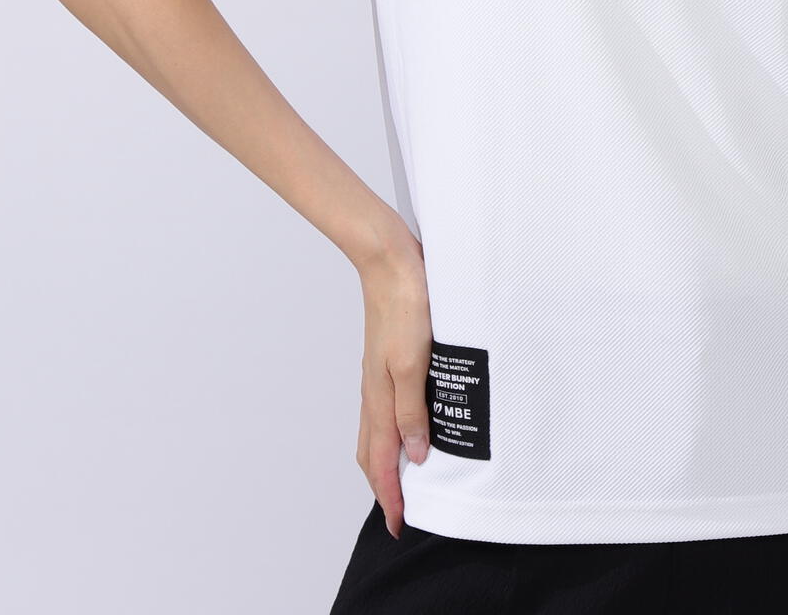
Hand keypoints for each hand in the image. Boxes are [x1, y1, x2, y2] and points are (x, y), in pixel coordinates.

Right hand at [354, 238, 432, 538]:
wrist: (390, 261)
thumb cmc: (404, 306)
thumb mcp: (414, 363)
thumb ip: (412, 411)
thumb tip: (413, 456)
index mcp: (380, 398)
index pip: (381, 460)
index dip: (390, 496)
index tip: (400, 525)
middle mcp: (375, 391)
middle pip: (372, 451)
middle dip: (383, 486)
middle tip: (400, 511)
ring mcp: (379, 375)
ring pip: (377, 430)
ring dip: (386, 460)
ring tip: (405, 478)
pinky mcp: (388, 359)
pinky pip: (385, 408)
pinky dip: (392, 430)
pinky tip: (410, 424)